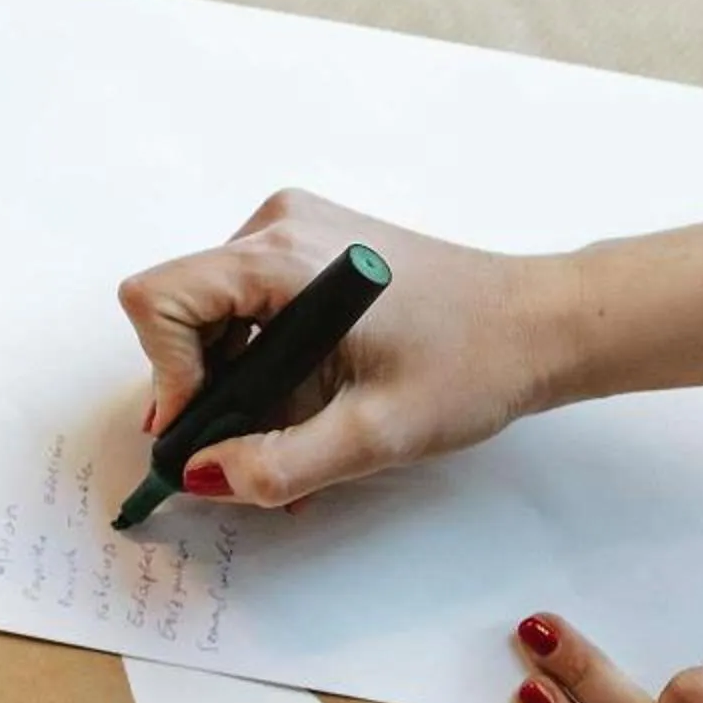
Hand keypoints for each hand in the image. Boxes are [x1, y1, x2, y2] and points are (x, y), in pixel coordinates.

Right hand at [116, 189, 564, 507]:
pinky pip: (244, 303)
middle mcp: (277, 225)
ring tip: (290, 430)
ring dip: (234, 379)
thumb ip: (277, 464)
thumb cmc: (475, 365)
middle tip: (247, 446)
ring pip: (210, 310)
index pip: (158, 301)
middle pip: (180, 308)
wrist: (544, 324)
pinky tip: (304, 397)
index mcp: (282, 256)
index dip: (168, 373)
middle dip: (205, 387)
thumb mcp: (375, 434)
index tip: (207, 429)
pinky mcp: (309, 244)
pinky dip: (259, 357)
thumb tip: (200, 476)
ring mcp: (293, 229)